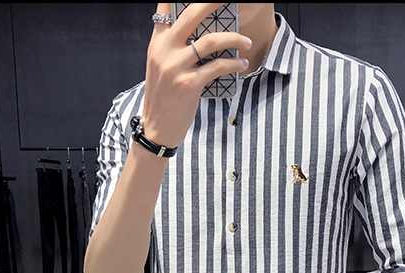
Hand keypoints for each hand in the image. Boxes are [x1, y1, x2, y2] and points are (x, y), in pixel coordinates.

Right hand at [143, 3, 250, 147]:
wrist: (157, 128)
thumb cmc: (163, 98)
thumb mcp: (161, 66)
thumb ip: (173, 47)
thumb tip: (197, 33)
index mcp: (157, 42)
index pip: (165, 7)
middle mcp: (164, 50)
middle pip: (192, 14)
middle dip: (214, 3)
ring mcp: (176, 67)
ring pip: (210, 41)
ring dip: (234, 38)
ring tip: (247, 42)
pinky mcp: (189, 85)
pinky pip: (217, 67)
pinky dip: (233, 64)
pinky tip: (241, 64)